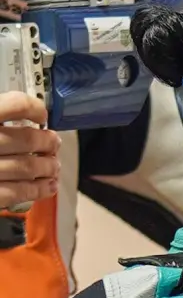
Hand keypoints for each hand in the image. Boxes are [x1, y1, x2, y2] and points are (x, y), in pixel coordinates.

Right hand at [0, 93, 58, 210]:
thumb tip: (22, 112)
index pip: (13, 105)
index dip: (34, 108)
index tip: (41, 114)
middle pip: (26, 140)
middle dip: (46, 143)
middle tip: (53, 143)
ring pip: (26, 168)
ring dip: (47, 167)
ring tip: (53, 166)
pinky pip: (16, 192)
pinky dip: (38, 189)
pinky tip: (47, 185)